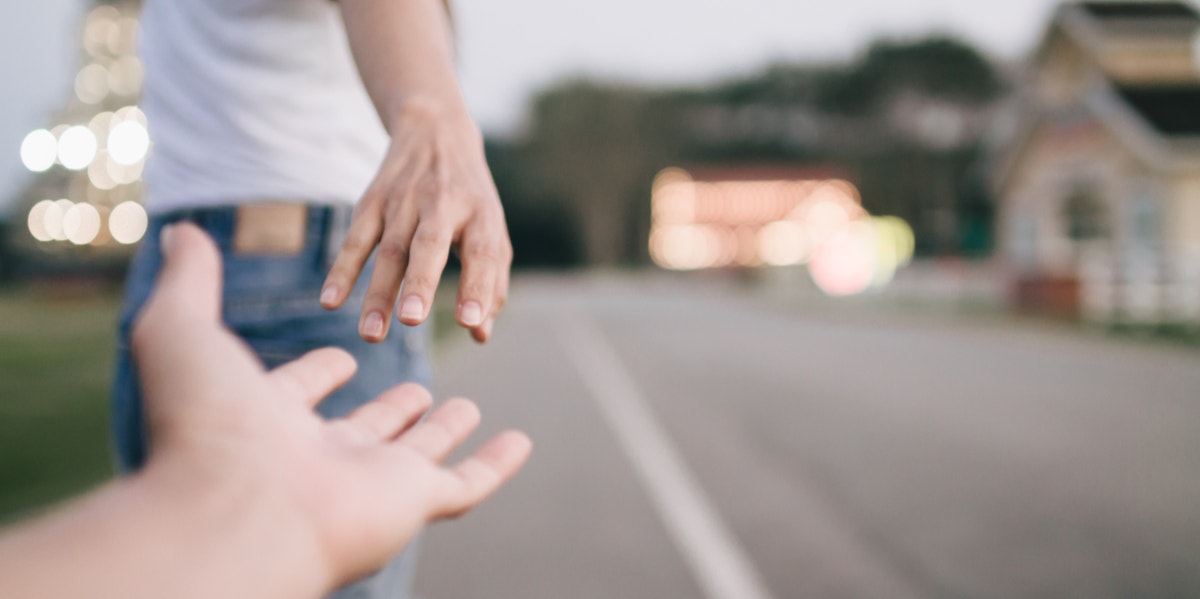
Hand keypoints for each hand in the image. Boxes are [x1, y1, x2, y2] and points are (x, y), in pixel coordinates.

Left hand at [133, 223, 530, 591]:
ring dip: (445, 430)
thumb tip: (180, 232)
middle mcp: (322, 453)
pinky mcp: (414, 501)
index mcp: (269, 420)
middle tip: (419, 389)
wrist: (237, 504)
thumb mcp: (182, 329)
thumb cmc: (205, 422)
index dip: (319, 371)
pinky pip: (467, 484)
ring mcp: (371, 480)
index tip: (344, 353)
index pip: (300, 390)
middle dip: (393, 407)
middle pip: (367, 426)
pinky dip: (496, 464)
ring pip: (420, 452)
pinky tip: (520, 443)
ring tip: (467, 407)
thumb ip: (192, 280)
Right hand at [320, 100, 511, 344]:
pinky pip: (355, 239)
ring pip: (389, 250)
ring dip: (379, 292)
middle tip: (412, 319)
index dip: (478, 287)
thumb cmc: (470, 198)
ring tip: (372, 333)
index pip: (482, 252)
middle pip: (429, 246)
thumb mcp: (491, 229)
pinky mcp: (372, 201)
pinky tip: (330, 300)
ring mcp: (404, 202)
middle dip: (420, 283)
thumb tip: (480, 334)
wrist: (435, 130)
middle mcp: (443, 205)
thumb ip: (491, 283)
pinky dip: (342, 270)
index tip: (471, 323)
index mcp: (481, 213)